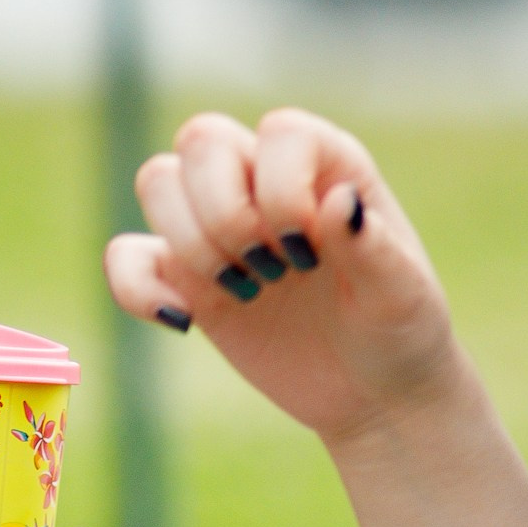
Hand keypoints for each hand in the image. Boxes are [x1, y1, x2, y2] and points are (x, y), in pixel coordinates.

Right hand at [102, 106, 457, 452]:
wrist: (372, 394)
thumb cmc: (399, 332)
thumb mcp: (401, 296)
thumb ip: (374, 248)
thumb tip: (338, 202)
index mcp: (326, 165)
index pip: (279, 132)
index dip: (281, 187)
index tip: (311, 251)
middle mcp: (266, 181)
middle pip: (203, 140)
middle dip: (226, 212)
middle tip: (273, 271)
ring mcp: (218, 226)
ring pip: (157, 180)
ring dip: (190, 243)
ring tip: (245, 291)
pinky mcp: (184, 277)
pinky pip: (126, 255)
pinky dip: (136, 287)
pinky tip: (184, 322)